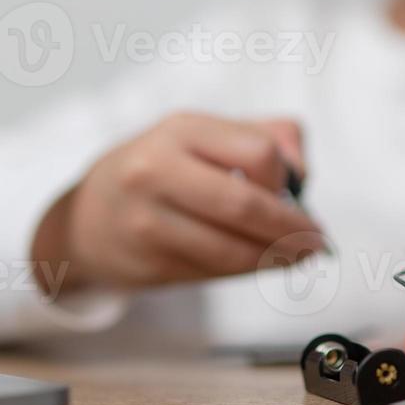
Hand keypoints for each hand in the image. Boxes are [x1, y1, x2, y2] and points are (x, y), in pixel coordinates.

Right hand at [32, 112, 324, 294]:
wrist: (87, 219)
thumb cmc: (164, 170)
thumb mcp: (205, 136)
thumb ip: (268, 136)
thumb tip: (302, 174)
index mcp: (180, 130)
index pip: (258, 152)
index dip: (284, 177)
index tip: (294, 191)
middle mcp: (155, 172)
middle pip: (246, 206)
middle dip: (292, 230)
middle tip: (316, 242)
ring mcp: (146, 223)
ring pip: (233, 250)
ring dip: (276, 258)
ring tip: (296, 256)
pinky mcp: (147, 266)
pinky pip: (215, 274)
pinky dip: (247, 271)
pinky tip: (259, 263)